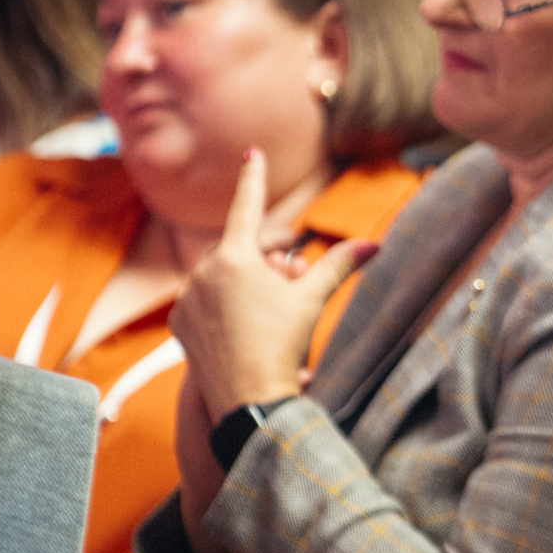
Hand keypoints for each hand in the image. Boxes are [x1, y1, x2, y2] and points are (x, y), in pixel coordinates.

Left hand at [171, 149, 374, 421]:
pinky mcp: (178, 324)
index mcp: (234, 258)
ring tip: (267, 310)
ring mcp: (186, 299)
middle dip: (266, 258)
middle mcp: (202, 272)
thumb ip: (339, 265)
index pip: (247, 206)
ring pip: (221, 278)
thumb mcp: (311, 300)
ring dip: (244, 284)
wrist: (248, 400)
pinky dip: (222, 307)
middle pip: (241, 250)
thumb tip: (373, 243)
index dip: (253, 177)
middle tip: (290, 271)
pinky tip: (242, 327)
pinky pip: (204, 303)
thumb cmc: (283, 345)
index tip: (252, 152)